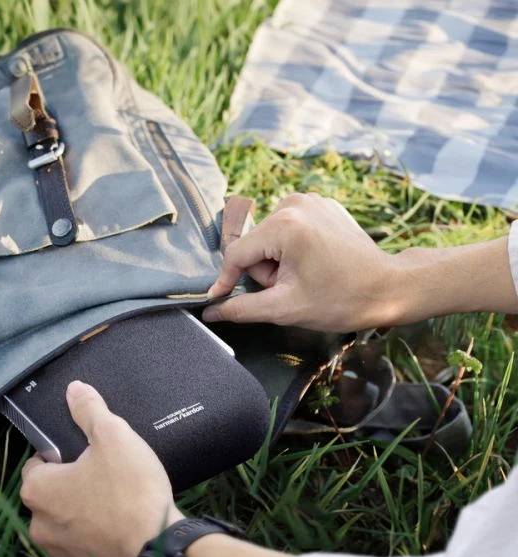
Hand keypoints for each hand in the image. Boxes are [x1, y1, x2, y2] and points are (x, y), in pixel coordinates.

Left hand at [20, 380, 182, 556]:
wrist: (158, 550)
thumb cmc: (130, 492)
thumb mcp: (113, 436)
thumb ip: (89, 410)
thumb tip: (74, 389)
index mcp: (38, 489)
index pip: (36, 463)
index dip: (59, 454)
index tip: (83, 453)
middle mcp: (39, 525)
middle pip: (50, 494)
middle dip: (71, 484)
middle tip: (104, 475)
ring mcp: (58, 553)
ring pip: (65, 523)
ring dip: (82, 513)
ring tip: (115, 502)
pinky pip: (83, 547)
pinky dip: (96, 537)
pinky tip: (120, 526)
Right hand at [203, 192, 400, 331]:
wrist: (390, 288)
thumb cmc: (341, 300)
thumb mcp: (285, 308)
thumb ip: (242, 308)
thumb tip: (210, 311)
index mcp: (285, 225)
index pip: (237, 254)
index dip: (227, 280)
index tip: (218, 300)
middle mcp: (294, 204)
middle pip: (255, 245)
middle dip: (265, 271)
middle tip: (292, 288)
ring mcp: (310, 200)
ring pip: (269, 238)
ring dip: (278, 261)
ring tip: (306, 276)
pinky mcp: (321, 205)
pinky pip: (289, 229)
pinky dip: (293, 248)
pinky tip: (315, 262)